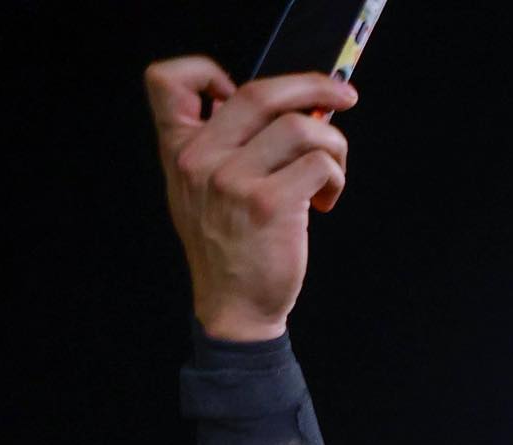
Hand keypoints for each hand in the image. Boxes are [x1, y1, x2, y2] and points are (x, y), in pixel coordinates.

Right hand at [146, 58, 356, 340]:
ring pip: (302, 128)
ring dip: (334, 146)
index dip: (206, 71)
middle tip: (344, 95)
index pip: (168, 80)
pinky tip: (325, 201)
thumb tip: (287, 108)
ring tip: (331, 176)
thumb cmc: (229, 245)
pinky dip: (336, 178)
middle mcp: (200, 158)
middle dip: (313, 86)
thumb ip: (223, 145)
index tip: (242, 87)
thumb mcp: (200, 189)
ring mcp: (233, 180)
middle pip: (260, 93)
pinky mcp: (269, 204)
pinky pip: (320, 164)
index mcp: (179, 148)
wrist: (233, 306)